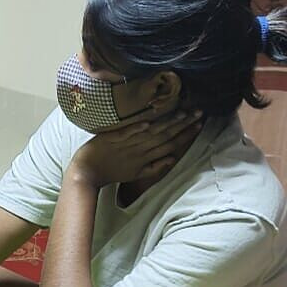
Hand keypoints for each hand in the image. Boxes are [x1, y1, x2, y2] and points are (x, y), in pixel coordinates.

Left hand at [71, 110, 203, 187]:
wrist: (86, 174)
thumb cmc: (111, 171)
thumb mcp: (135, 173)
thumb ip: (154, 167)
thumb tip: (173, 158)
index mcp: (145, 158)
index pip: (170, 145)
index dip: (186, 135)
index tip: (200, 124)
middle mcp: (139, 151)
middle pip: (165, 137)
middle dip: (183, 125)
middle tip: (199, 113)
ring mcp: (126, 145)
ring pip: (150, 134)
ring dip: (166, 124)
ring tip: (181, 114)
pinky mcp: (112, 140)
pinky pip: (125, 133)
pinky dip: (136, 129)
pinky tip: (148, 122)